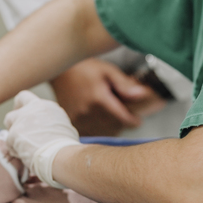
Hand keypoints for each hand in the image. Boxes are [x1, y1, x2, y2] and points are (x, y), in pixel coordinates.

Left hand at [4, 90, 81, 188]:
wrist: (61, 154)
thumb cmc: (66, 144)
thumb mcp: (62, 124)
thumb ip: (51, 120)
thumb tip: (50, 126)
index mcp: (43, 106)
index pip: (25, 97)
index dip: (21, 107)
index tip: (24, 117)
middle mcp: (31, 109)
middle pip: (13, 111)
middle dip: (14, 121)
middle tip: (19, 132)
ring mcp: (21, 120)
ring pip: (9, 124)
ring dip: (13, 134)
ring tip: (23, 147)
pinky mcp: (13, 134)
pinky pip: (9, 142)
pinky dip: (15, 149)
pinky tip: (25, 156)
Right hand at [51, 58, 166, 135]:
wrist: (60, 73)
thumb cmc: (85, 69)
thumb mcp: (107, 71)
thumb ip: (124, 84)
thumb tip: (142, 95)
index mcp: (99, 99)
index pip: (123, 119)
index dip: (133, 120)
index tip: (137, 119)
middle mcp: (88, 112)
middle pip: (115, 127)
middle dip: (123, 122)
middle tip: (124, 112)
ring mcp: (79, 119)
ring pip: (104, 132)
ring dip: (112, 127)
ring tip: (112, 115)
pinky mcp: (73, 123)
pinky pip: (92, 133)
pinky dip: (99, 129)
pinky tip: (99, 119)